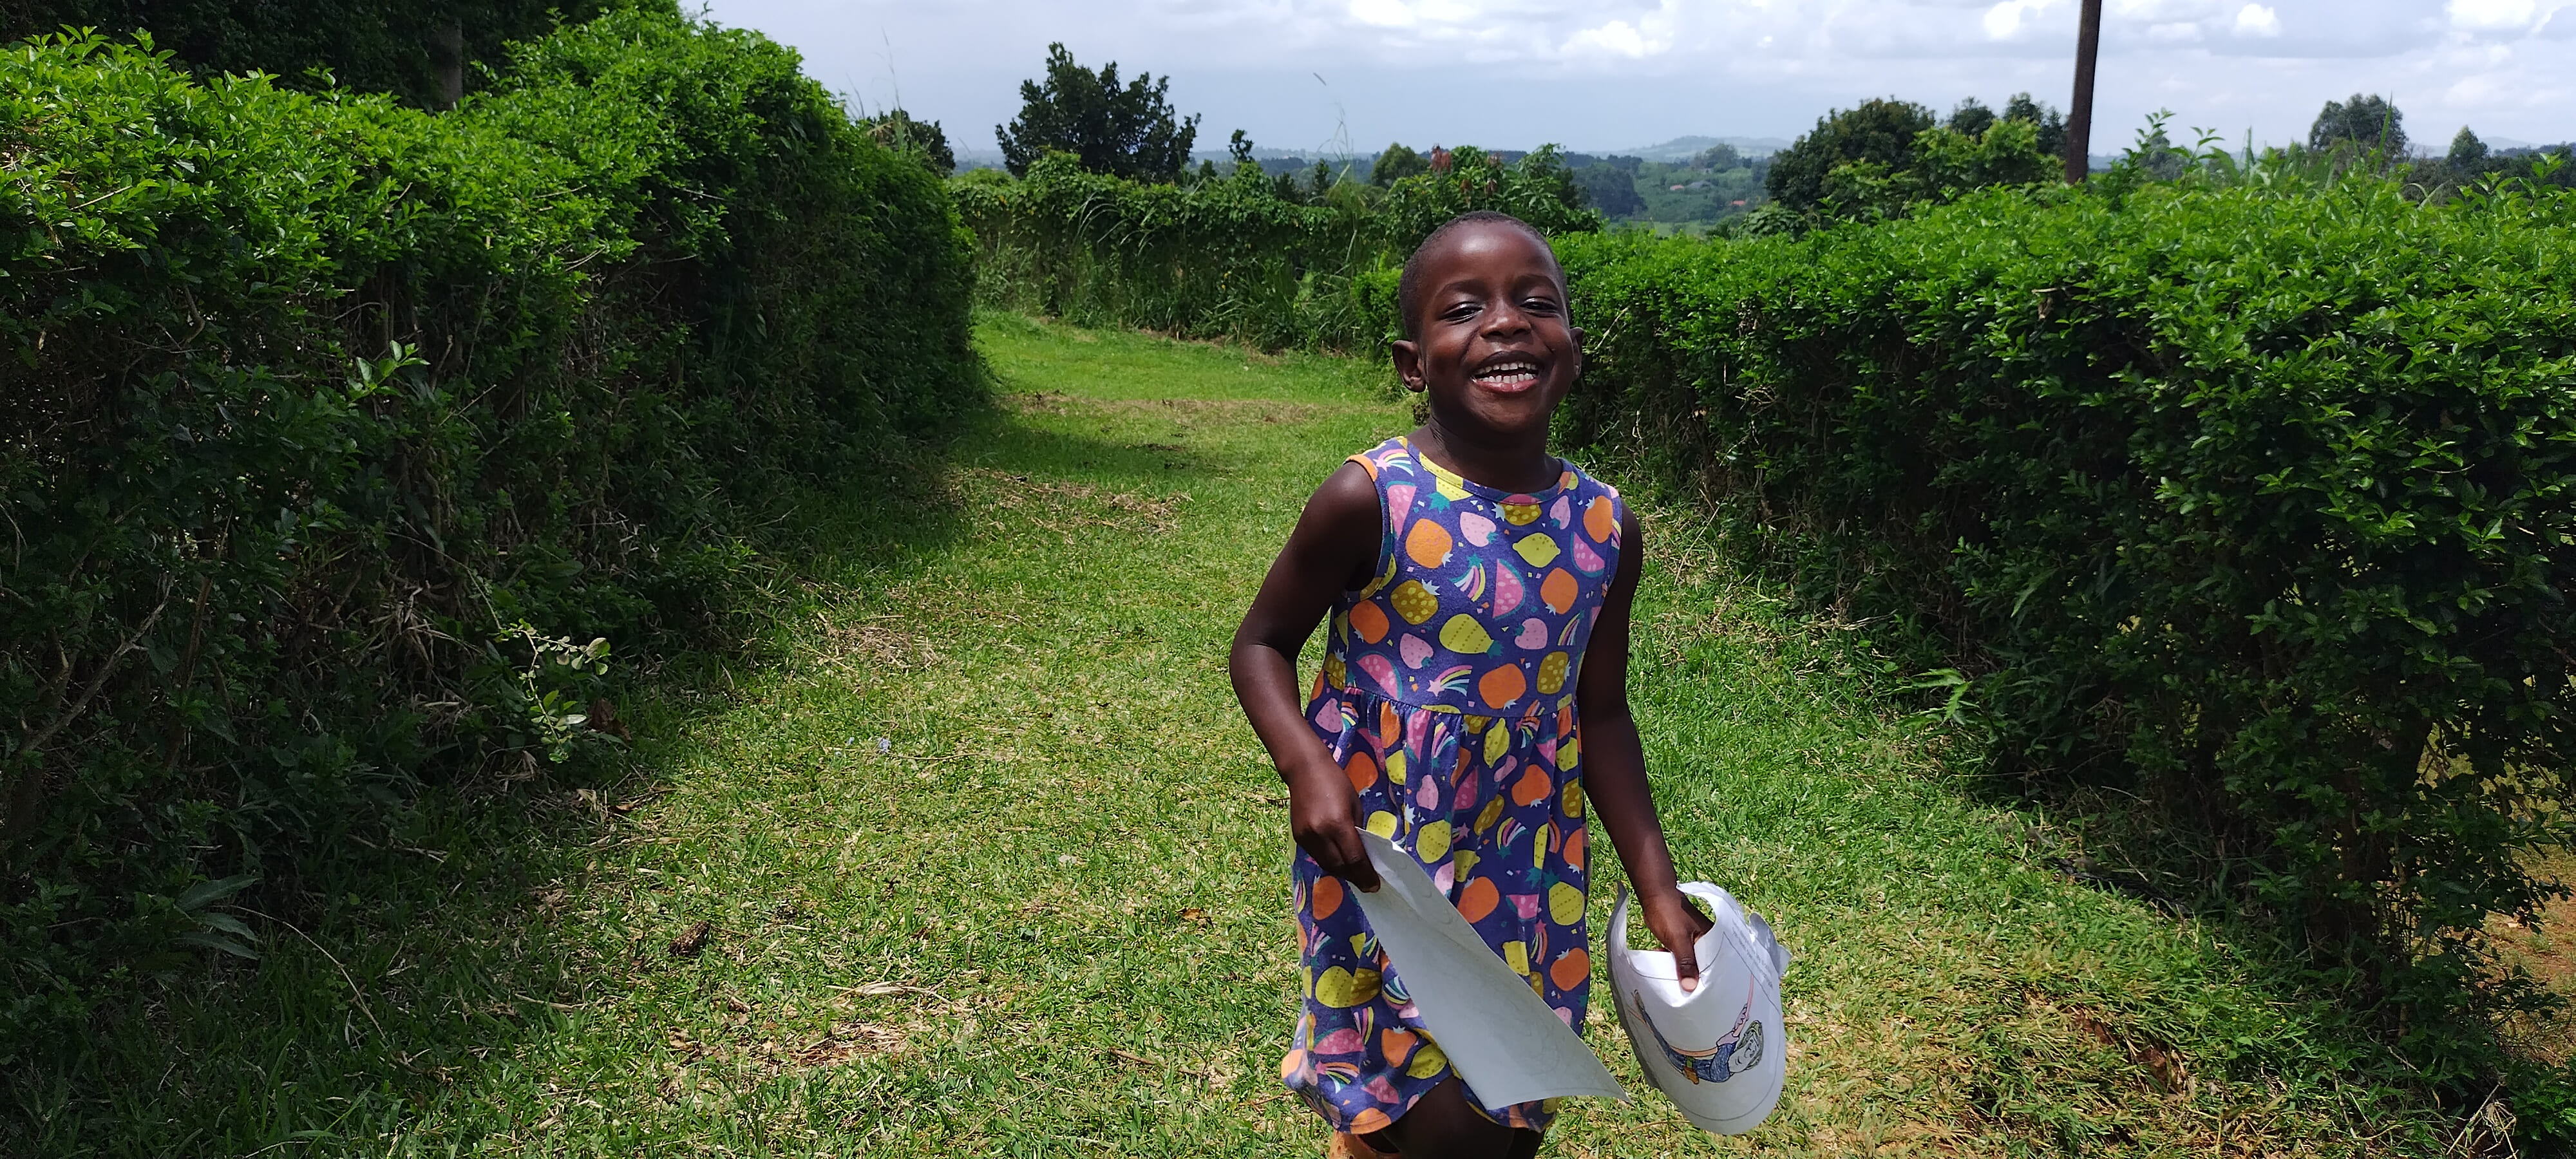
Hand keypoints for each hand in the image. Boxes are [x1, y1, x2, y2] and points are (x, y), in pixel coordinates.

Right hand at [1283, 757, 1381, 891]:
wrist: (1304, 770)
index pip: (1354, 859)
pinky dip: (1330, 863)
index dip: (1365, 875)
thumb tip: (1362, 851)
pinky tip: (1339, 862)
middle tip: (1367, 884)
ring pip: (1327, 865)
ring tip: (1355, 875)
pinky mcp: (1298, 837)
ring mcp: (1306, 837)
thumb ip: (1357, 830)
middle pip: (1340, 867)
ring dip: (1342, 873)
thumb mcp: (1355, 805)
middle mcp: (1320, 834)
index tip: (1374, 886)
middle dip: (1355, 878)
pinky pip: (1317, 857)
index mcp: (1338, 824)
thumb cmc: (1336, 782)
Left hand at [1640, 888, 1714, 991]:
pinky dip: (1674, 965)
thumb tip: (1691, 987)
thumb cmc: (1669, 913)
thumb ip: (1686, 963)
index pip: (1717, 966)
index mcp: (1713, 939)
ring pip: (1690, 964)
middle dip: (1695, 980)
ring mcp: (1693, 943)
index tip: (1704, 997)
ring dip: (1682, 973)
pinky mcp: (1682, 943)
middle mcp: (1706, 942)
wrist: (1654, 896)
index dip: (1711, 981)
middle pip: (1704, 967)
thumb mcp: (1678, 940)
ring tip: (1677, 987)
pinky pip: (1681, 959)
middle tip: (1689, 996)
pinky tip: (1666, 972)